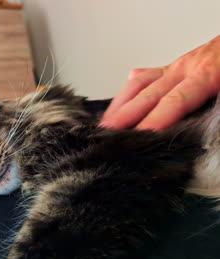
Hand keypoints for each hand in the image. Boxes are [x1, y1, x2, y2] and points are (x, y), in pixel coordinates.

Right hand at [101, 35, 219, 130]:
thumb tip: (208, 127)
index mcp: (207, 74)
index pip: (174, 101)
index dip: (155, 120)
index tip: (139, 137)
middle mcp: (186, 68)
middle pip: (149, 93)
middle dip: (125, 114)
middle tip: (108, 133)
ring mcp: (179, 65)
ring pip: (141, 83)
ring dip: (121, 103)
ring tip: (106, 121)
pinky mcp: (177, 65)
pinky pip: (147, 75)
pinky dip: (130, 88)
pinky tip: (121, 99)